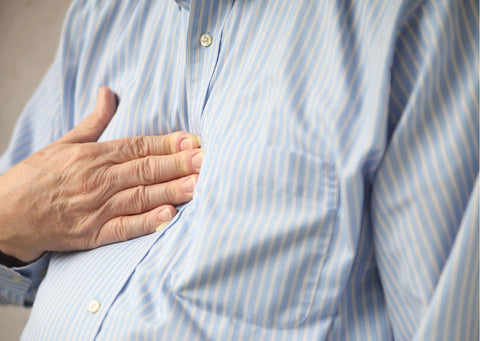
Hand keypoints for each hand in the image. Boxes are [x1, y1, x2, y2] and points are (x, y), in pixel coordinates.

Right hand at [0, 87, 202, 262]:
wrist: (4, 215)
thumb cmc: (36, 177)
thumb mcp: (64, 143)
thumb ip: (93, 121)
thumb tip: (108, 93)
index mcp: (93, 156)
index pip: (138, 146)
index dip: (167, 143)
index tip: (192, 140)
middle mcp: (97, 180)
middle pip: (145, 169)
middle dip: (178, 164)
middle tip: (206, 160)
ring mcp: (95, 208)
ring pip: (140, 196)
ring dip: (171, 190)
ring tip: (198, 185)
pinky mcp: (91, 234)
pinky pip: (123, 228)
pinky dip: (146, 222)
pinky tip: (168, 215)